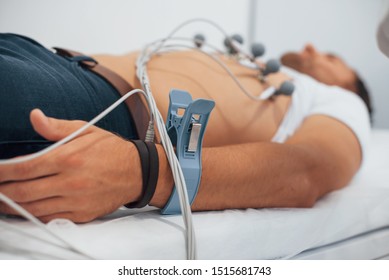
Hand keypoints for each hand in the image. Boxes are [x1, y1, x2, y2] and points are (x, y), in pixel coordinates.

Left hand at [0, 109, 141, 222]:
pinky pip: (49, 218)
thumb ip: (56, 127)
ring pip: (32, 208)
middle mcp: (69, 182)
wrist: (137, 172)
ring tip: (2, 200)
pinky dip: (32, 215)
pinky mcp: (81, 214)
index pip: (23, 168)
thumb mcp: (86, 130)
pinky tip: (25, 208)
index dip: (1, 171)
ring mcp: (75, 201)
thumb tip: (34, 116)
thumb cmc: (111, 149)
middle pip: (22, 192)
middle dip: (1, 191)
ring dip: (11, 206)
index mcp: (68, 158)